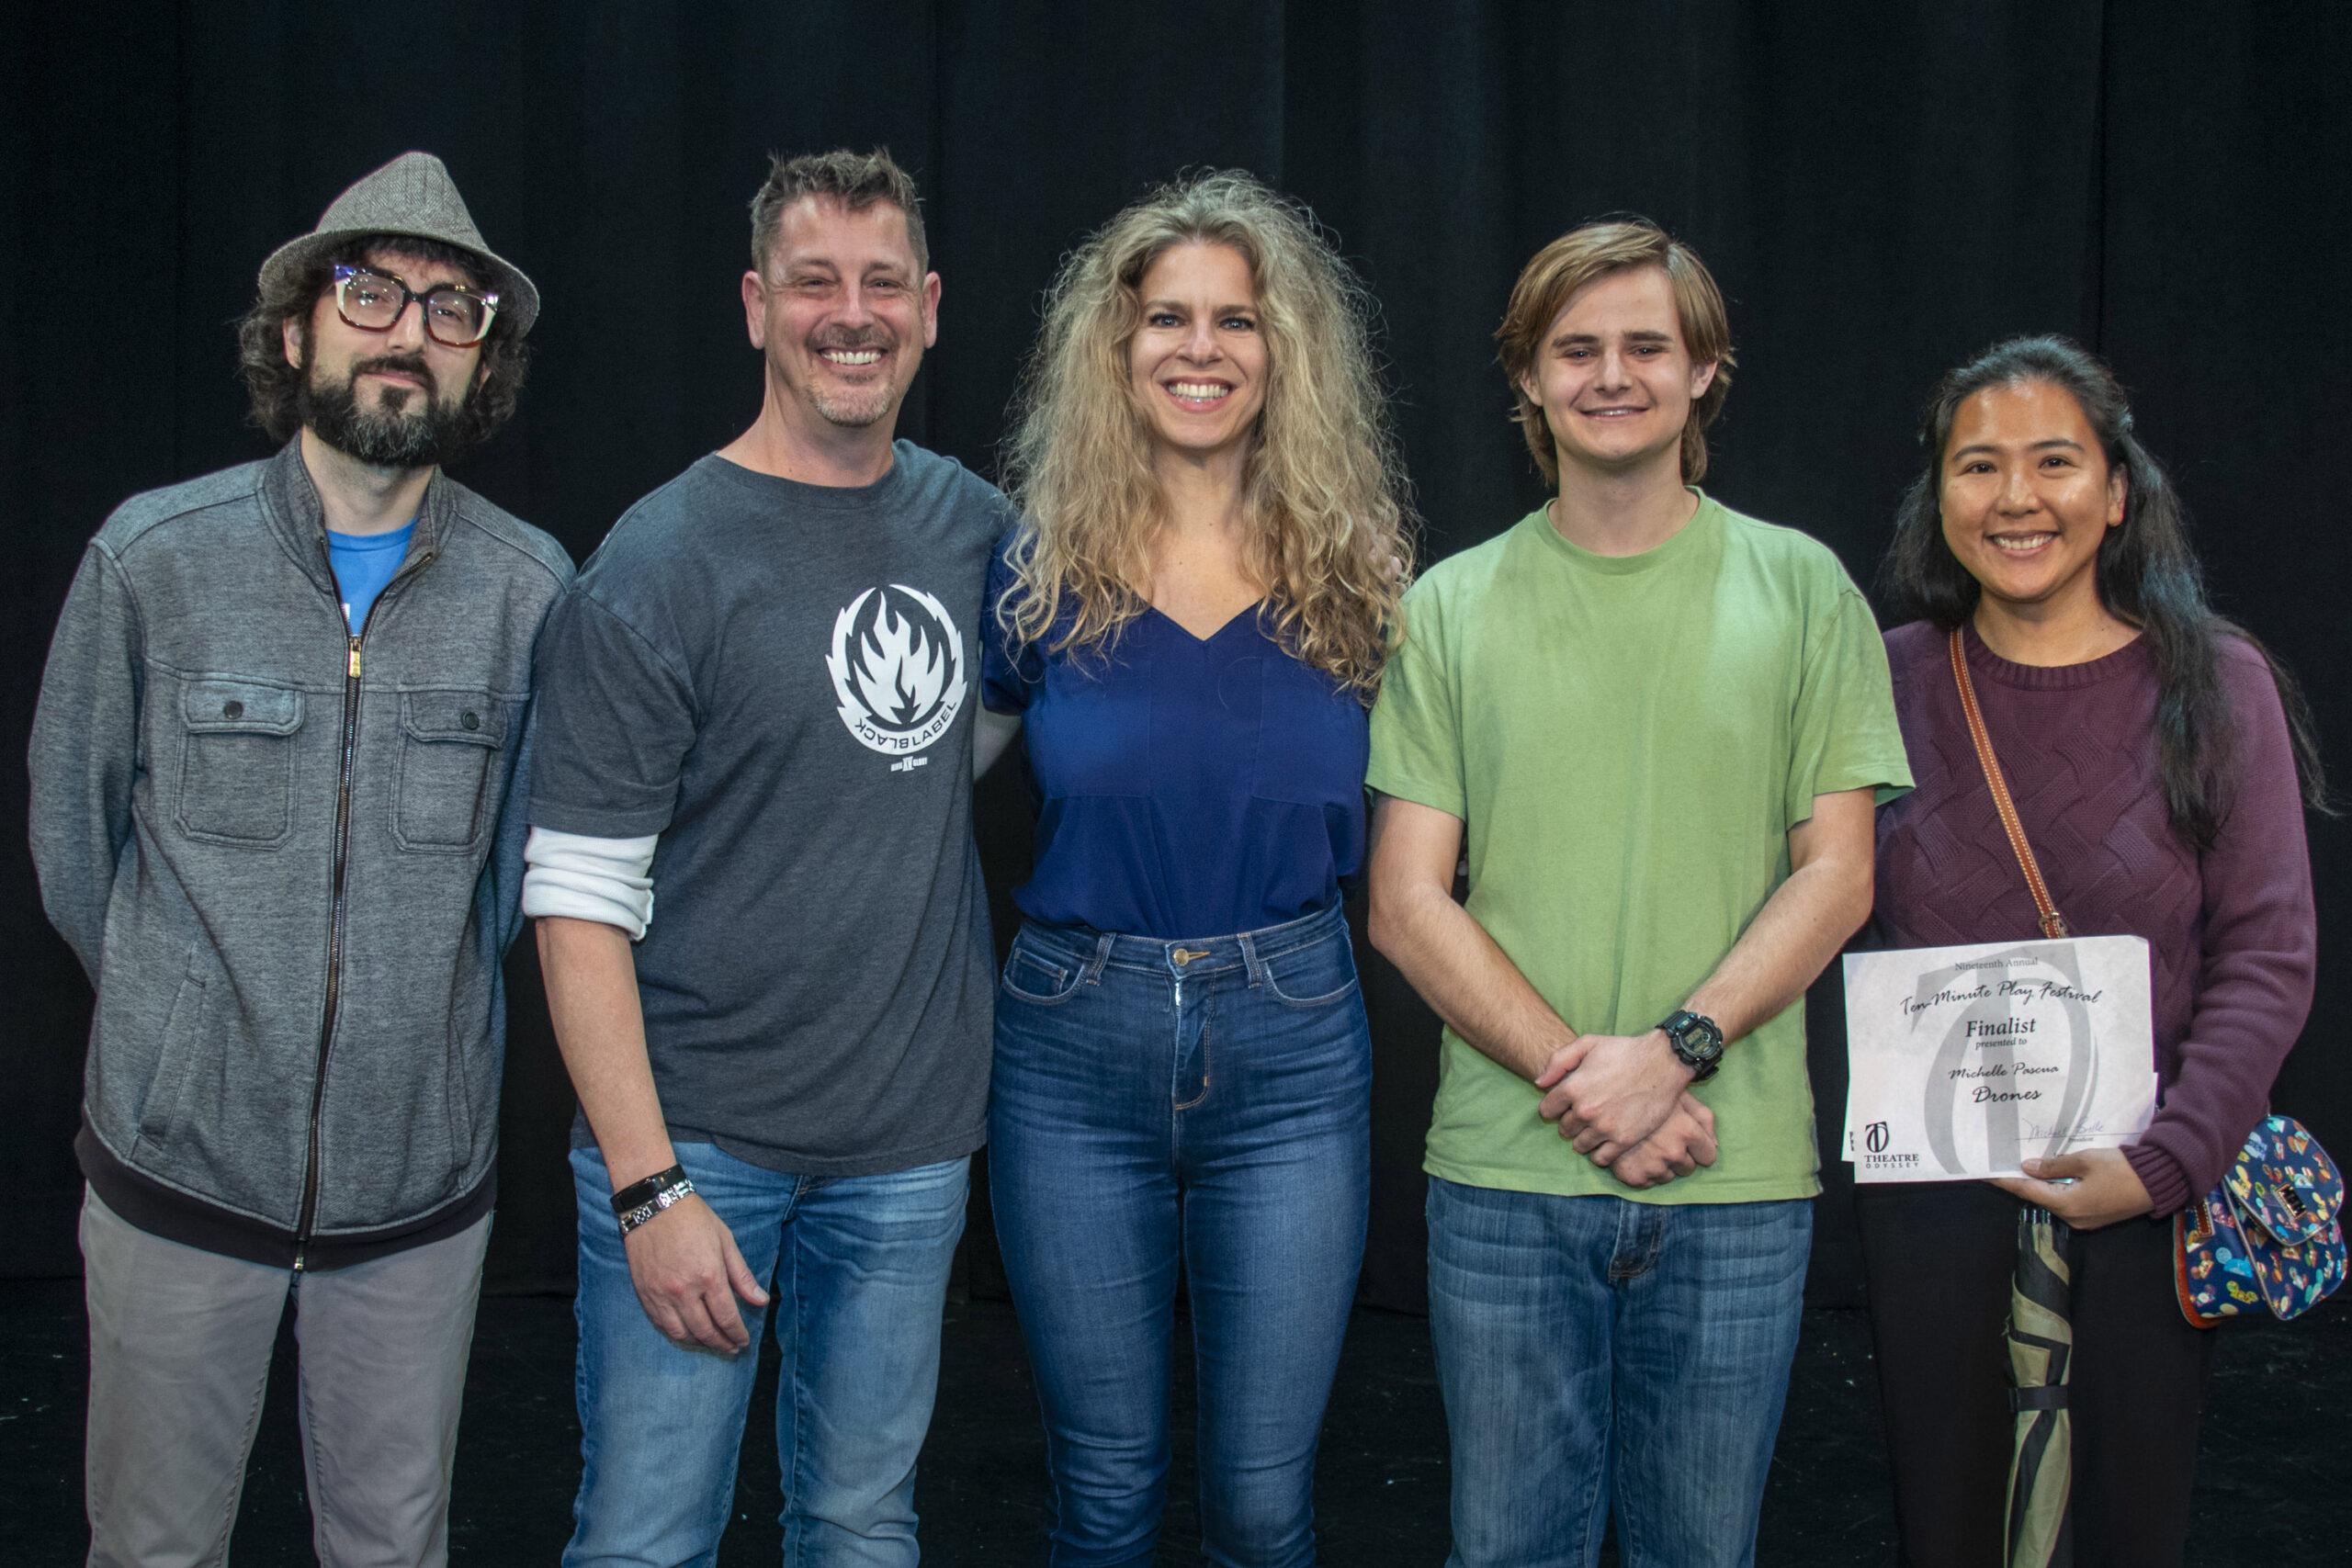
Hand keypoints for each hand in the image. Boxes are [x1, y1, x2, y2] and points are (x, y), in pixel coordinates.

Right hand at [621, 1193, 770, 1351]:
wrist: (653, 1205)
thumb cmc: (694, 1219)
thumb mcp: (726, 1241)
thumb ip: (742, 1276)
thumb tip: (761, 1302)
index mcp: (709, 1276)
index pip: (726, 1318)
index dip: (737, 1334)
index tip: (743, 1341)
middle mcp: (684, 1291)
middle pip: (705, 1331)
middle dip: (722, 1344)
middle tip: (731, 1348)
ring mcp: (661, 1295)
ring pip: (681, 1334)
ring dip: (699, 1344)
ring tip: (712, 1343)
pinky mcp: (644, 1294)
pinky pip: (661, 1325)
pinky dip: (676, 1334)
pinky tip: (687, 1333)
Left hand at [1536, 1029, 1693, 1165]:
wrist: (1663, 1062)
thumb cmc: (1624, 1051)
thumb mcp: (1587, 1043)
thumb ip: (1558, 1061)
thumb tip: (1539, 1083)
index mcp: (1573, 1087)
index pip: (1547, 1110)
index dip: (1555, 1107)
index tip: (1565, 1106)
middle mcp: (1585, 1111)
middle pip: (1563, 1129)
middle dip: (1570, 1123)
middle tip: (1584, 1116)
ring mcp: (1604, 1127)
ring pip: (1579, 1145)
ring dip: (1583, 1139)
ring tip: (1594, 1129)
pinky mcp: (1623, 1140)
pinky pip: (1600, 1158)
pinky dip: (1599, 1153)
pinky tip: (1605, 1142)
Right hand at [1609, 1094, 1719, 1187]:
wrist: (1604, 1095)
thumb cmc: (1646, 1091)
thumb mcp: (1680, 1095)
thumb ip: (1703, 1118)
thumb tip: (1715, 1145)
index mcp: (1687, 1131)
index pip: (1708, 1156)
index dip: (1699, 1148)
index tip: (1687, 1141)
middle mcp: (1673, 1151)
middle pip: (1688, 1169)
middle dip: (1679, 1157)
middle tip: (1662, 1140)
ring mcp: (1652, 1165)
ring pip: (1667, 1177)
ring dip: (1660, 1166)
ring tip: (1647, 1146)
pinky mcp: (1632, 1176)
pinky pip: (1647, 1182)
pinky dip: (1641, 1172)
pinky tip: (1634, 1154)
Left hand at [1990, 1147, 2155, 1230]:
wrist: (2159, 1182)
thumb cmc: (2122, 1169)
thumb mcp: (2084, 1161)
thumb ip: (2054, 1166)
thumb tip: (2028, 1168)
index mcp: (2067, 1205)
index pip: (2027, 1192)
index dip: (2006, 1182)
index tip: (1987, 1175)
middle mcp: (2073, 1218)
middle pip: (2039, 1197)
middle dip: (2023, 1182)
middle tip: (2006, 1164)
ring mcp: (2086, 1220)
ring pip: (2054, 1200)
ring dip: (2042, 1185)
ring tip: (2026, 1166)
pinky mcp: (2096, 1217)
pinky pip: (2069, 1202)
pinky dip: (2058, 1189)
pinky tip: (2053, 1175)